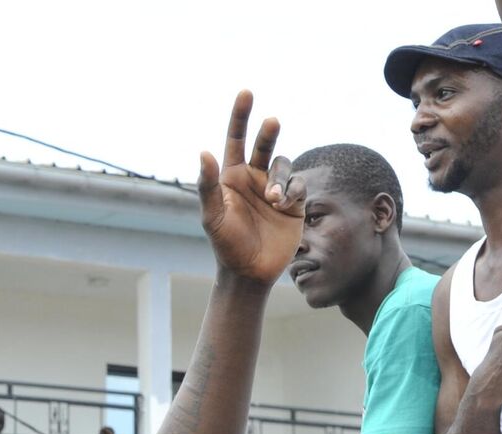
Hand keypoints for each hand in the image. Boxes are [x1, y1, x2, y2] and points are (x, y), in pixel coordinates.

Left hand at [197, 91, 303, 284]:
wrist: (250, 272)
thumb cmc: (226, 245)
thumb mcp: (212, 217)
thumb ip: (208, 186)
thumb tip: (203, 152)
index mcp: (231, 177)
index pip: (236, 140)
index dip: (240, 116)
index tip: (246, 93)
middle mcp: (253, 178)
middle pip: (263, 145)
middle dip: (267, 132)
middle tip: (271, 121)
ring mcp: (274, 190)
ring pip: (282, 166)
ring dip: (279, 179)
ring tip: (273, 200)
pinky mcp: (293, 204)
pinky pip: (298, 185)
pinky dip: (292, 192)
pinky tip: (283, 207)